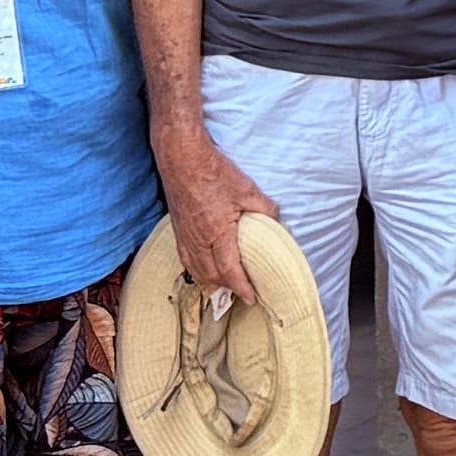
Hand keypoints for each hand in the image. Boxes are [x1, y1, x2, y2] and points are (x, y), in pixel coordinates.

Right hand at [155, 140, 264, 300]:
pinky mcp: (178, 230)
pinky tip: (204, 269)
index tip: (252, 298)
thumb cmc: (212, 172)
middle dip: (227, 288)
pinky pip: (186, 259)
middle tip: (244, 293)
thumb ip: (265, 209)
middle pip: (211, 276)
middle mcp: (197, 239)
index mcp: (216, 232)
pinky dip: (197, 270)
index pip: (229, 270)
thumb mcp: (247, 189)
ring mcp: (185, 236)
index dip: (242, 287)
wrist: (181, 158)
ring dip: (211, 282)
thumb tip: (277, 221)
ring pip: (196, 270)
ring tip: (226, 286)